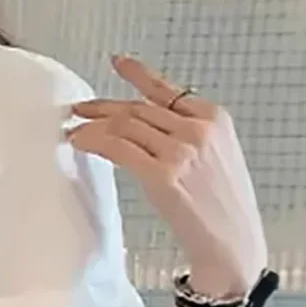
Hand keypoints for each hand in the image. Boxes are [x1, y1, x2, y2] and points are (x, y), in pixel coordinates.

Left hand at [67, 54, 267, 298]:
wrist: (232, 242)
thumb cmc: (222, 209)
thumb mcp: (216, 159)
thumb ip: (191, 138)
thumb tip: (154, 132)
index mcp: (214, 118)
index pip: (166, 91)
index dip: (139, 75)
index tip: (118, 63)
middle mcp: (197, 128)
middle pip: (139, 108)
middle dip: (104, 107)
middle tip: (78, 109)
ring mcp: (180, 150)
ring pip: (125, 125)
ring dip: (93, 125)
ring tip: (73, 129)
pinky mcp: (162, 174)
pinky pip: (119, 148)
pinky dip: (94, 142)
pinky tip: (80, 143)